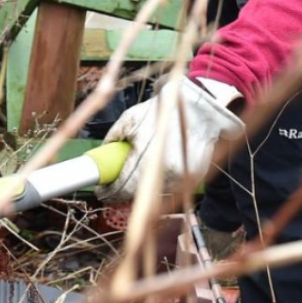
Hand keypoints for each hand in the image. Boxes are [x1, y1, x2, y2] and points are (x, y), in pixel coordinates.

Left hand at [97, 77, 243, 202]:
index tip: (102, 191)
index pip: (122, 188)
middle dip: (124, 191)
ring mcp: (183, 177)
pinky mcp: (195, 177)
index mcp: (147, 160)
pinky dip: (163, 181)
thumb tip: (103, 151)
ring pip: (157, 194)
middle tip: (116, 183)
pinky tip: (159, 169)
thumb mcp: (131, 118)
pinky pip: (173, 186)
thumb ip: (113, 137)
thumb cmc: (164, 110)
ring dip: (145, 189)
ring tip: (139, 172)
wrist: (199, 107)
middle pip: (139, 195)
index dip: (109, 192)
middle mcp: (167, 174)